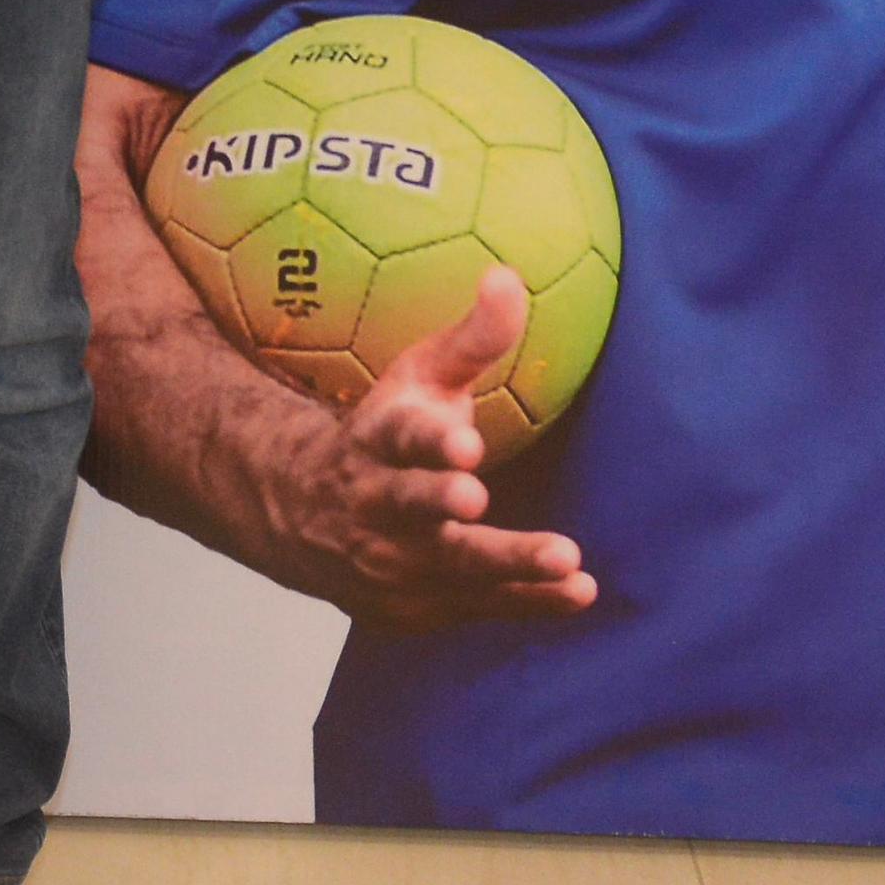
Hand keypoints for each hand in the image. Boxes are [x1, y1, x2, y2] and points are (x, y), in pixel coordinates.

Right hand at [263, 271, 599, 632]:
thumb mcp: (419, 379)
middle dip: (443, 503)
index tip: (465, 444)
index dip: (430, 443)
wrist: (305, 516)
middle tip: (479, 499)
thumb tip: (509, 277)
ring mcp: (391, 563)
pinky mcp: (415, 607)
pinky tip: (580, 593)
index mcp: (378, 440)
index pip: (401, 438)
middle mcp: (377, 504)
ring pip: (450, 566)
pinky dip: (527, 601)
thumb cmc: (385, 436)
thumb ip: (472, 339)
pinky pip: (477, 605)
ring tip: (567, 560)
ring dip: (507, 565)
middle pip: (413, 505)